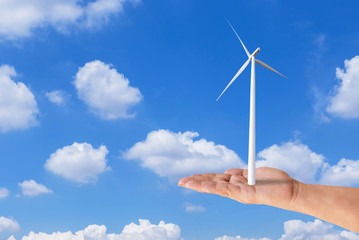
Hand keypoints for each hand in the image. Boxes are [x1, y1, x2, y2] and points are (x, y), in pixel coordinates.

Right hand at [178, 167, 300, 209]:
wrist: (290, 190)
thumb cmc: (274, 182)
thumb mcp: (252, 173)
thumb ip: (239, 173)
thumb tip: (226, 172)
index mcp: (235, 184)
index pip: (214, 180)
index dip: (201, 178)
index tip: (189, 178)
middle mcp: (235, 190)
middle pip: (211, 184)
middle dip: (195, 183)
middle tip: (180, 182)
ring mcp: (239, 193)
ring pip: (215, 188)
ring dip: (199, 185)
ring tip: (185, 184)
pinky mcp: (246, 193)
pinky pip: (227, 190)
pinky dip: (214, 187)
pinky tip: (203, 186)